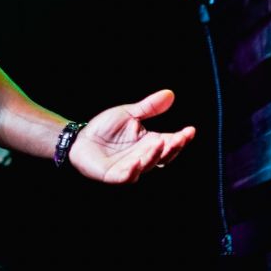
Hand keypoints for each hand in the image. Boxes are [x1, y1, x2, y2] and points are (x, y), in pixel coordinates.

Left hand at [66, 89, 194, 183]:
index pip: (170, 142)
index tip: (190, 130)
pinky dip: (133, 170)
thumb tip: (170, 94)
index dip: (181, 138)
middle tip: (179, 138)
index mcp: (149, 143)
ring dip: (154, 155)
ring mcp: (130, 168)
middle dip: (172, 147)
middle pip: (163, 156)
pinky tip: (137, 162)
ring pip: (147, 165)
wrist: (80, 138)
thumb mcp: (128, 114)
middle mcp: (143, 157)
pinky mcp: (114, 175)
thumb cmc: (104, 128)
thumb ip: (149, 107)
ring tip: (160, 142)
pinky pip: (126, 176)